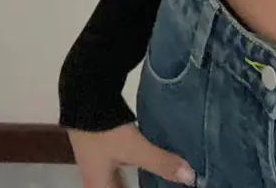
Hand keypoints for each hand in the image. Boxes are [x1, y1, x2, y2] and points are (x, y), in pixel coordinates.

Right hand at [67, 123, 196, 186]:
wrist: (85, 98)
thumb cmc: (106, 131)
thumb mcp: (135, 148)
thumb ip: (161, 163)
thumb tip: (190, 178)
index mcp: (98, 186)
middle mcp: (94, 179)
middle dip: (132, 186)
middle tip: (158, 185)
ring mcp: (96, 161)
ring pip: (116, 180)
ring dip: (132, 180)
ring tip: (153, 179)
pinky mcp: (100, 145)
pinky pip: (118, 166)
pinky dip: (132, 167)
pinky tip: (143, 160)